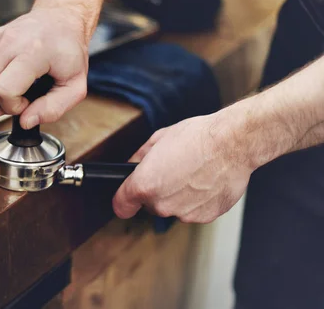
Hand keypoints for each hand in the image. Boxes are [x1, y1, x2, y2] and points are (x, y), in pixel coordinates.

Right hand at [0, 7, 88, 128]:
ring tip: (15, 89)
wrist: (61, 19)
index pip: (4, 89)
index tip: (27, 103)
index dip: (13, 106)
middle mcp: (9, 42)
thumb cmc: (69, 50)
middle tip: (14, 103)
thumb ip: (54, 108)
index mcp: (33, 52)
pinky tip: (12, 73)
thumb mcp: (75, 86)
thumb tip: (26, 121)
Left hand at [112, 110, 255, 223]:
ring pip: (173, 208)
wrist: (233, 143)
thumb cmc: (197, 138)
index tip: (128, 195)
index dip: (124, 199)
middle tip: (171, 171)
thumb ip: (139, 157)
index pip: (121, 205)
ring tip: (192, 173)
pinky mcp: (205, 216)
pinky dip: (197, 200)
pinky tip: (205, 181)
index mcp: (144, 185)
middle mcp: (162, 205)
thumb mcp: (158, 139)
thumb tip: (132, 166)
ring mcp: (184, 213)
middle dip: (156, 190)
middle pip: (149, 205)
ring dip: (178, 196)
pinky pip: (193, 210)